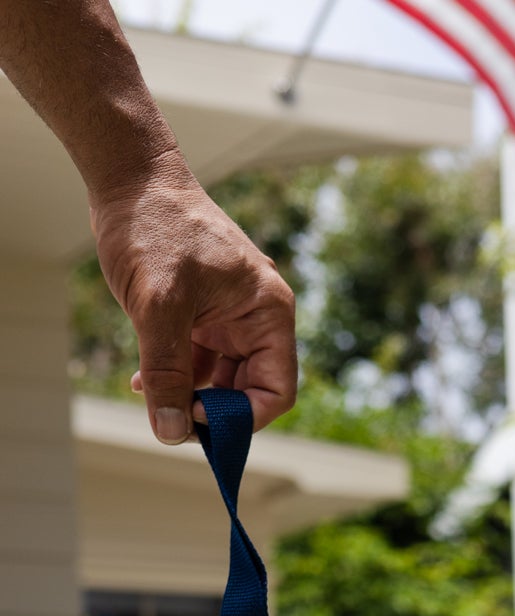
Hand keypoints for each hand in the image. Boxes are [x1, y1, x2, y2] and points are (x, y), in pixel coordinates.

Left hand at [91, 149, 296, 442]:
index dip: (242, 416)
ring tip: (153, 398)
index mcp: (268, 313)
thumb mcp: (159, 307)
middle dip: (213, 410)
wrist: (129, 175)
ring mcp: (229, 318)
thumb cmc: (153, 228)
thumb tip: (172, 433)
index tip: (197, 421)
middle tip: (172, 421)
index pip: (276, 391)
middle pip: (249, 391)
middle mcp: (256, 319)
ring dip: (189, 396)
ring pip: (220, 381)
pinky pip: (197, 362)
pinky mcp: (202, 315)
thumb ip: (167, 372)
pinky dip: (174, 377)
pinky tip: (144, 383)